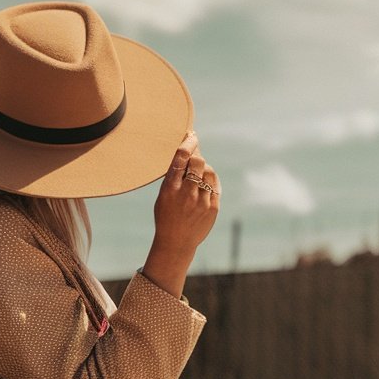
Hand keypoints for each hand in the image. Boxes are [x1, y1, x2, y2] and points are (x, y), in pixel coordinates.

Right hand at [153, 130, 220, 255]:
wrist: (176, 243)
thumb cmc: (167, 216)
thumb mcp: (163, 195)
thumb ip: (174, 176)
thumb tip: (188, 151)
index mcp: (169, 190)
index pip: (181, 158)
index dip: (188, 143)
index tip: (192, 136)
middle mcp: (186, 194)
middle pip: (198, 162)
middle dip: (197, 155)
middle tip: (195, 154)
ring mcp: (201, 202)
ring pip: (209, 172)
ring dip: (204, 168)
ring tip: (197, 174)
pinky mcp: (213, 208)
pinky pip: (215, 185)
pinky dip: (210, 180)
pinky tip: (205, 183)